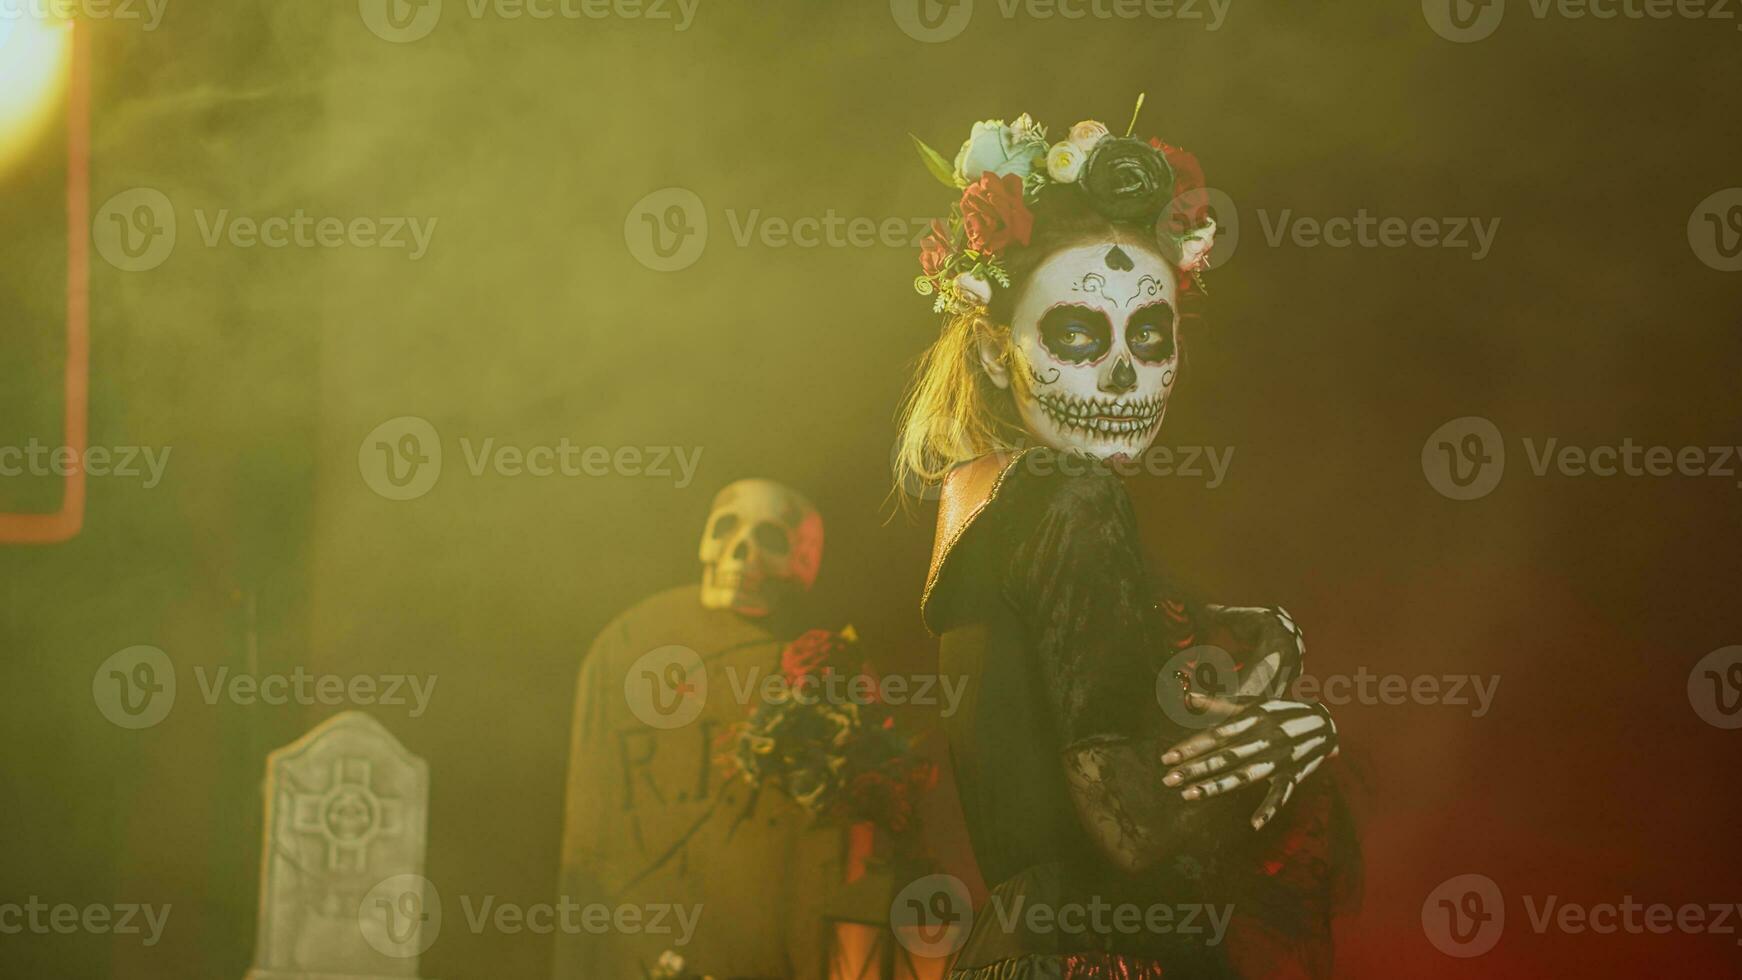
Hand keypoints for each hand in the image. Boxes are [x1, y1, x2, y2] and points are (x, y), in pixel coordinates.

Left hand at [1161, 696, 1336, 829]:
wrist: (1325, 723)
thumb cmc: (1279, 713)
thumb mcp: (1252, 704)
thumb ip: (1219, 703)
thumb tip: (1186, 696)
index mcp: (1252, 720)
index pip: (1215, 735)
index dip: (1191, 746)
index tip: (1166, 758)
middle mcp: (1264, 739)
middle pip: (1225, 757)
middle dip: (1195, 769)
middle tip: (1167, 780)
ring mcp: (1279, 759)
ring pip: (1244, 776)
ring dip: (1217, 787)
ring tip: (1189, 796)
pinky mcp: (1294, 776)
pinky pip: (1281, 795)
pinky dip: (1270, 809)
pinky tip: (1254, 824)